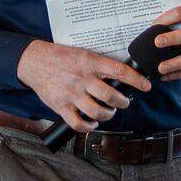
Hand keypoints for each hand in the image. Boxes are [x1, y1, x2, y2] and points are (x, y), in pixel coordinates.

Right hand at [17, 40, 152, 132]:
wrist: (33, 61)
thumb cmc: (59, 57)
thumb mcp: (82, 54)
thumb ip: (98, 65)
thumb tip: (119, 76)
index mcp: (90, 62)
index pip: (120, 71)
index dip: (137, 80)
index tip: (146, 86)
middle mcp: (82, 78)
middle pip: (111, 96)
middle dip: (123, 102)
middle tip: (124, 102)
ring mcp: (71, 94)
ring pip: (98, 112)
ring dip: (108, 115)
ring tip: (109, 111)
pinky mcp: (61, 106)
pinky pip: (79, 124)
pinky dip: (89, 127)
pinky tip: (92, 123)